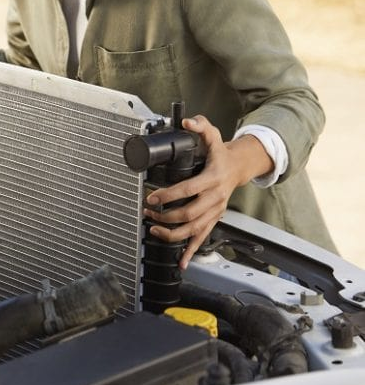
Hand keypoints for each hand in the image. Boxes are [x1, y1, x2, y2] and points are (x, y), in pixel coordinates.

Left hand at [141, 115, 272, 269]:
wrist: (238, 168)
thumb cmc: (220, 154)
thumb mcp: (213, 137)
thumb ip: (201, 127)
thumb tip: (188, 121)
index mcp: (212, 179)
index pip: (188, 189)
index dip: (168, 195)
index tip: (151, 197)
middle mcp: (215, 198)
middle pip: (189, 214)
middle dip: (165, 216)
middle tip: (147, 211)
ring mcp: (215, 212)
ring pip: (194, 230)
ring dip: (172, 233)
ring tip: (152, 229)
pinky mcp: (214, 220)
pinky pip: (202, 239)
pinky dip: (191, 253)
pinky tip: (181, 263)